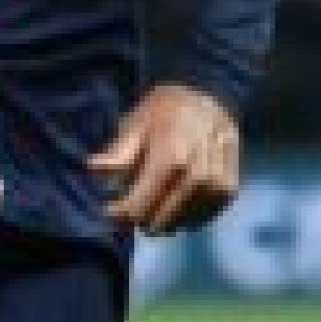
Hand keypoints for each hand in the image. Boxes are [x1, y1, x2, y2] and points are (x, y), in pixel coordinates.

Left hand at [87, 83, 240, 234]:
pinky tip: (174, 201)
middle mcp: (198, 176)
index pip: (138, 208)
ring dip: (160, 219)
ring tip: (153, 201)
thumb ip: (119, 151)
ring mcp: (217, 186)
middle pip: (157, 222)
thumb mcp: (139, 120)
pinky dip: (182, 217)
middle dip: (139, 217)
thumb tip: (91, 170)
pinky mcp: (229, 192)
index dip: (119, 214)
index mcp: (171, 157)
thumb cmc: (170, 109)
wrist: (216, 96)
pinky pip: (199, 220)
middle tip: (131, 204)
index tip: (110, 208)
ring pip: (178, 225)